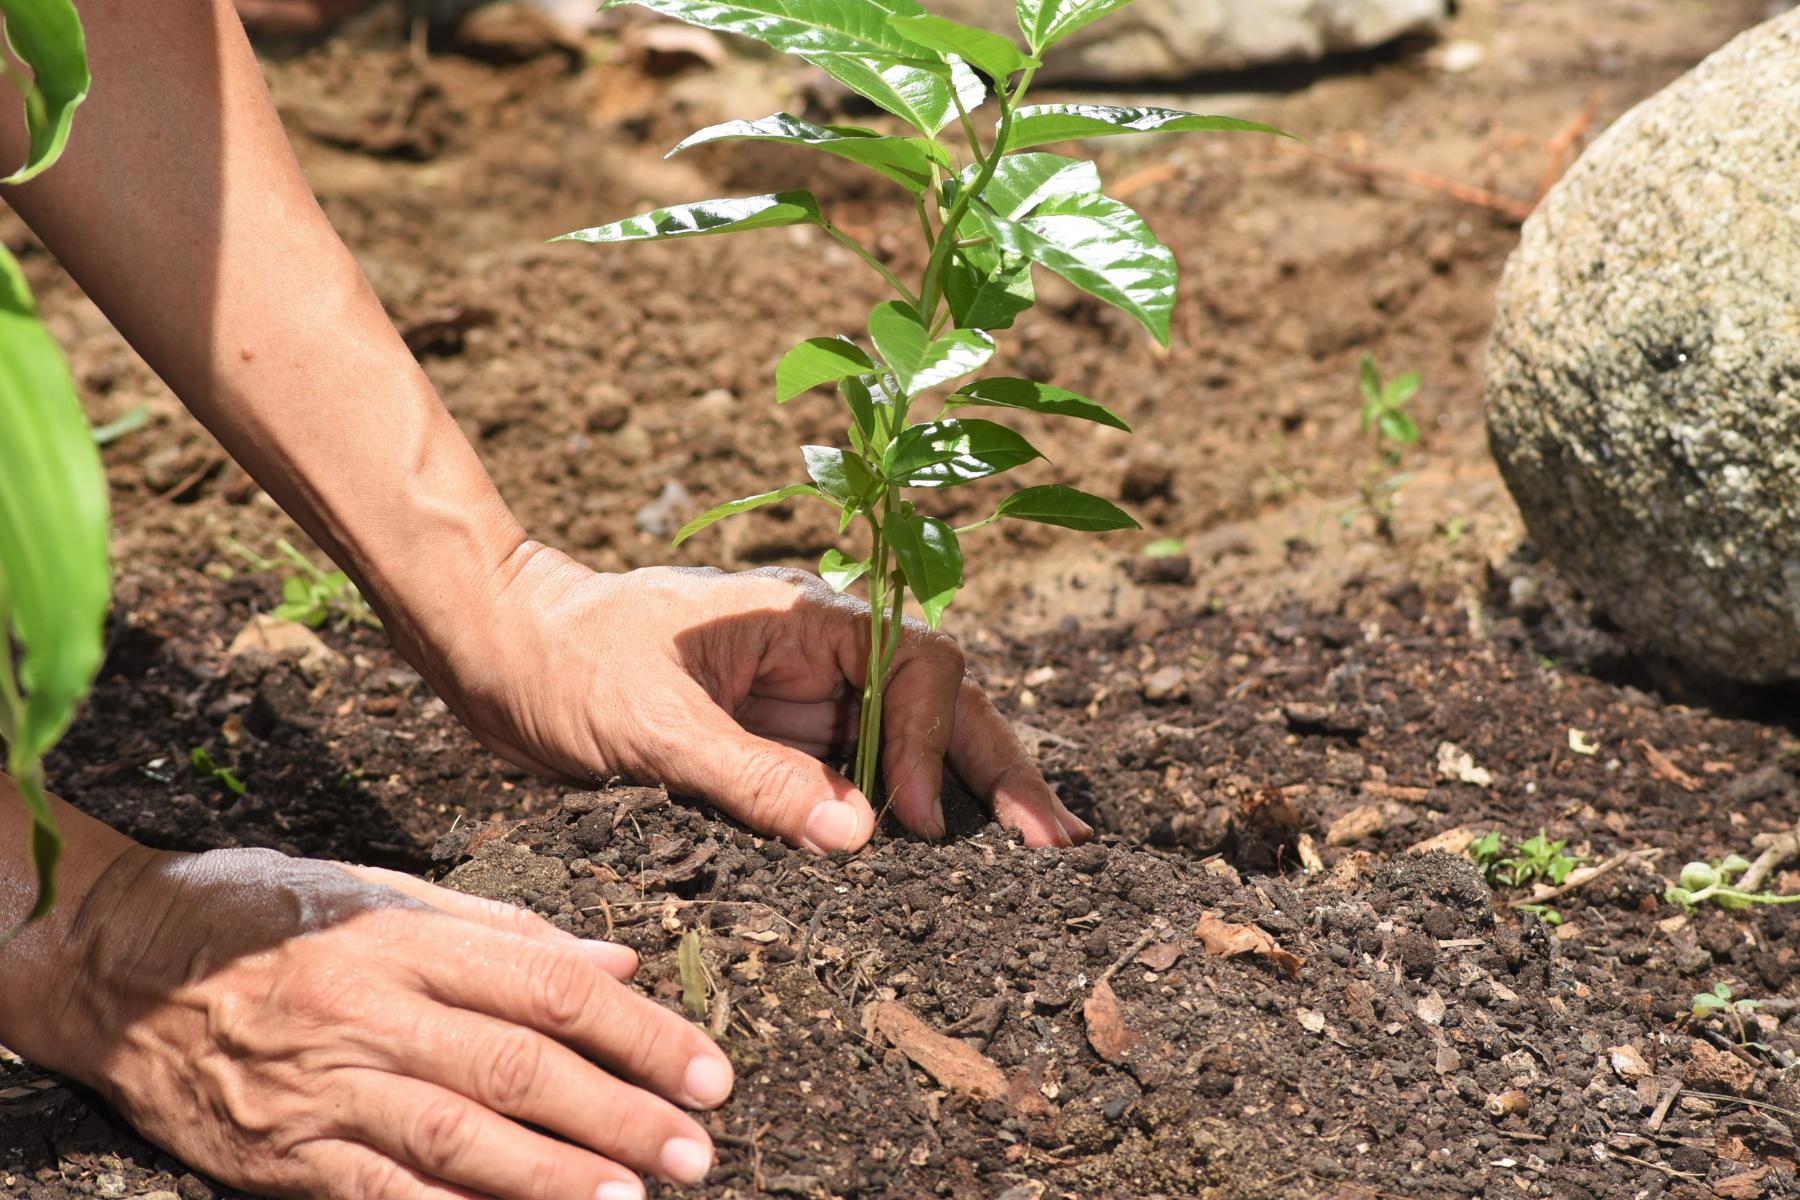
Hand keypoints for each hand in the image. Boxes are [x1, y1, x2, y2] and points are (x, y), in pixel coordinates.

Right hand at [25, 844, 731, 1199]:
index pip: (551, 987)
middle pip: (519, 1067)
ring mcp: (324, 1085)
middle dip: (620, 1112)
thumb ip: (504, 931)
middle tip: (694, 1148)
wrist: (114, 958)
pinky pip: (377, 1192)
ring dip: (553, 1175)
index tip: (706, 1068)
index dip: (640, 1032)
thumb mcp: (382, 892)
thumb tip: (616, 962)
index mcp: (407, 937)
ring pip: (458, 1135)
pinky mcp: (280, 1152)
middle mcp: (372, 1008)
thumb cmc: (261, 913)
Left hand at [409, 546, 1089, 851]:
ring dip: (972, 790)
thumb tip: (859, 837)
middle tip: (1058, 842)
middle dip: (998, 766)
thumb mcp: (652, 723)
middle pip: (941, 699)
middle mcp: (821, 653)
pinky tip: (948, 852)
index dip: (927, 743)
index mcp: (803, 618)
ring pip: (915, 738)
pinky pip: (862, 776)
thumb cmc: (568, 663)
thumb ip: (752, 777)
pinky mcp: (781, 742)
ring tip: (1038, 850)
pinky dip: (910, 810)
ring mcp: (806, 699)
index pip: (915, 666)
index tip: (903, 820)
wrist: (503, 655)